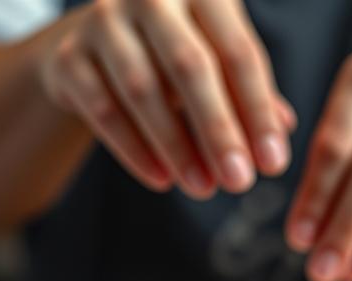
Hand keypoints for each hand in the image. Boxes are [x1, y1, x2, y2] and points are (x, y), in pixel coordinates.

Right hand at [37, 0, 294, 197]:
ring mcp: (104, 20)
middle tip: (240, 183)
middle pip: (191, 67)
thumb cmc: (176, 55)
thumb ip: (250, 96)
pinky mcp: (69, 55)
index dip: (258, 112)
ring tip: (204, 188)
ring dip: (177, 147)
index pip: (238, 52)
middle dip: (219, 131)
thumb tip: (281, 137)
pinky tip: (162, 180)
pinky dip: (135, 150)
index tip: (273, 164)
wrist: (96, 43)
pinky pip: (103, 110)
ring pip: (143, 90)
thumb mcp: (218, 65)